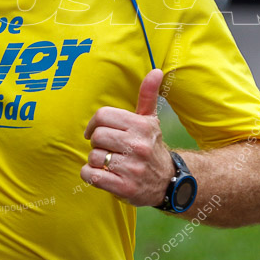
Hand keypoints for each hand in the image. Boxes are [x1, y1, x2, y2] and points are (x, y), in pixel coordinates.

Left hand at [81, 69, 175, 206]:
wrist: (169, 182)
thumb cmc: (152, 147)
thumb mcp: (151, 121)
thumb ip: (147, 96)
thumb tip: (156, 71)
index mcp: (142, 126)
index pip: (103, 116)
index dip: (94, 124)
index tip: (96, 131)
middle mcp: (138, 146)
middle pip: (97, 137)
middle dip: (98, 144)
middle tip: (107, 149)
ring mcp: (132, 168)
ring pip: (93, 157)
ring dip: (95, 161)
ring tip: (109, 163)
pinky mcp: (125, 188)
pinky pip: (91, 176)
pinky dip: (91, 175)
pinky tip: (103, 175)